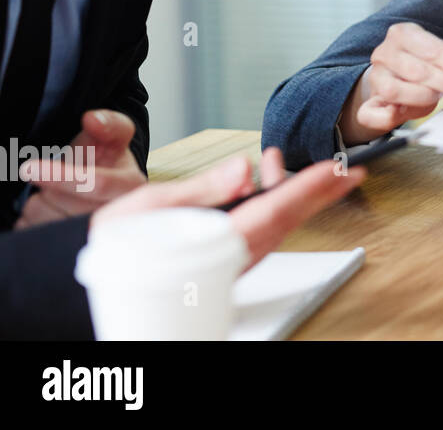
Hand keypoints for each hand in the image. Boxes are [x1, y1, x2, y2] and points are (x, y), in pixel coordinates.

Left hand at [16, 110, 146, 227]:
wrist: (101, 189)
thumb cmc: (106, 162)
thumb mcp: (112, 136)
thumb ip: (109, 123)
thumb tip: (92, 120)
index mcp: (132, 186)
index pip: (97, 184)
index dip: (62, 176)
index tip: (30, 168)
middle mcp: (121, 216)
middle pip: (69, 205)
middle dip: (51, 189)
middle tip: (52, 177)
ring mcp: (98, 236)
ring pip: (51, 222)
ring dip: (42, 205)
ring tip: (56, 194)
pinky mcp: (74, 249)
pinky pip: (40, 235)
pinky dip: (34, 221)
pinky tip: (50, 210)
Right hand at [91, 147, 365, 270]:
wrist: (91, 278)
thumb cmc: (116, 244)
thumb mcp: (152, 207)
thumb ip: (203, 189)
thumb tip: (243, 169)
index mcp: (219, 241)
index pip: (278, 209)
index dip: (313, 187)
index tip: (341, 171)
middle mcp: (231, 255)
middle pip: (287, 219)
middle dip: (319, 192)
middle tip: (351, 172)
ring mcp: (229, 261)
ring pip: (275, 224)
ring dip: (294, 193)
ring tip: (300, 164)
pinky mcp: (222, 259)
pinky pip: (258, 230)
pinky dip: (270, 203)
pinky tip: (262, 181)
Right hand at [338, 24, 442, 145]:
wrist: (396, 78)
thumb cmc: (424, 64)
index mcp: (403, 34)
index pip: (433, 49)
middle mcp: (384, 53)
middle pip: (418, 70)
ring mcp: (374, 78)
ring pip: (395, 90)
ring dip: (424, 97)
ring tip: (437, 96)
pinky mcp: (369, 103)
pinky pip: (371, 113)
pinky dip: (387, 117)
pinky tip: (401, 114)